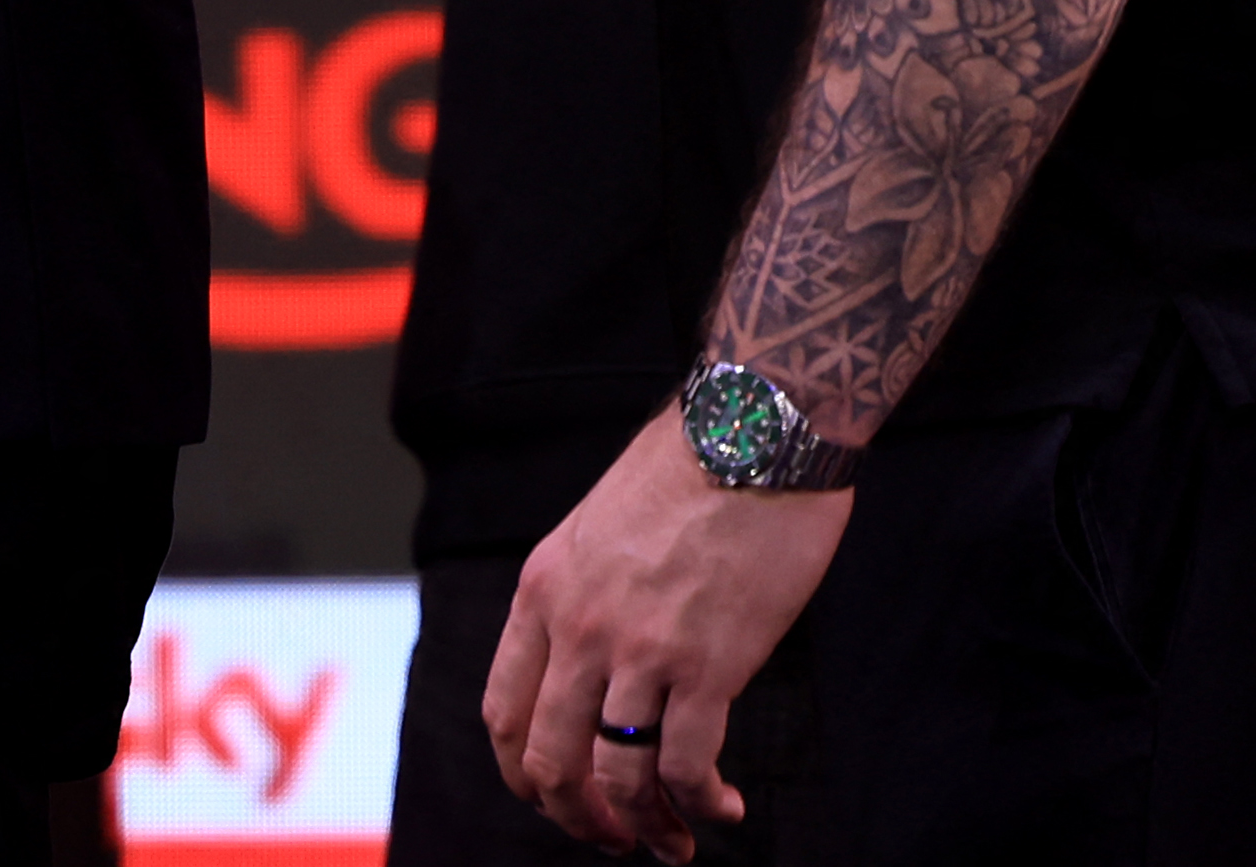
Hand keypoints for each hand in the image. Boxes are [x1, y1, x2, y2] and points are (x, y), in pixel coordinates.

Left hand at [479, 414, 842, 859]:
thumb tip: (595, 662)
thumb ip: (584, 593)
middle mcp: (579, 626)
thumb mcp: (598, 526)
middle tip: (613, 838)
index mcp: (543, 590)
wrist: (751, 429)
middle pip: (550, 759)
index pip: (504, 710)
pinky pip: (688, 765)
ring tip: (673, 844)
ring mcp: (639, 648)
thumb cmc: (688, 468)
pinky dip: (704, 804)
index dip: (524, 773)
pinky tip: (726, 808)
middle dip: (578, 817)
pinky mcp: (707, 663)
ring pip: (618, 774)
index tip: (554, 799)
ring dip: (644, 827)